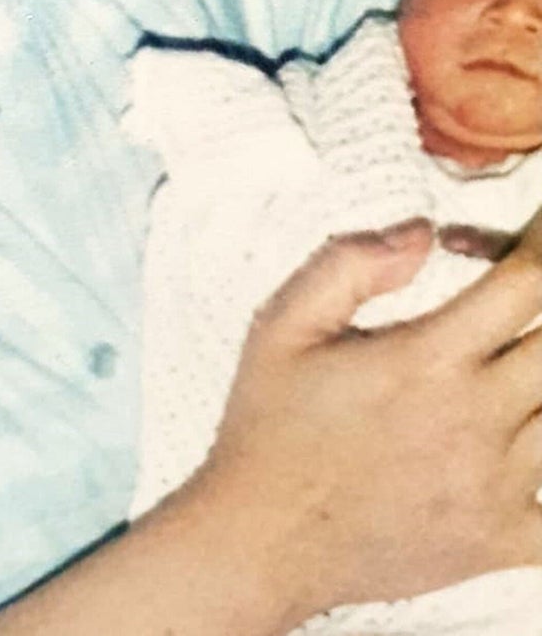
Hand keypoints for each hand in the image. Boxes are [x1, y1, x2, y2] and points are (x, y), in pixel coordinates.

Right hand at [191, 208, 541, 623]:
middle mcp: (473, 418)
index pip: (526, 284)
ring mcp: (495, 485)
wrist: (260, 540)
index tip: (528, 244)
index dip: (537, 247)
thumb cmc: (269, 430)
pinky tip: (525, 452)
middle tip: (515, 309)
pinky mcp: (500, 540)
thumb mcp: (283, 324)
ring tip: (508, 371)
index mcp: (426, 358)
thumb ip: (350, 263)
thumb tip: (419, 233)